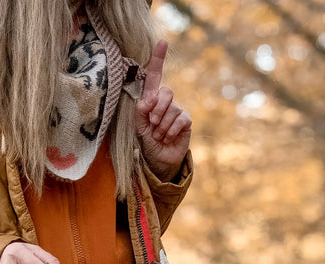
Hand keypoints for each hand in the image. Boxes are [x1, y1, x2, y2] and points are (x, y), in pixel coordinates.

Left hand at [135, 40, 190, 182]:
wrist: (159, 159)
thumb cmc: (147, 141)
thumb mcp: (138, 126)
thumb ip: (140, 110)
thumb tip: (149, 99)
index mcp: (152, 98)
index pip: (155, 75)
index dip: (158, 58)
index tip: (162, 42)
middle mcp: (166, 101)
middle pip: (166, 92)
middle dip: (157, 110)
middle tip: (153, 125)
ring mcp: (177, 110)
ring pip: (172, 109)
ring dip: (162, 127)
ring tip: (158, 136)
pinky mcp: (186, 121)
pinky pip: (180, 120)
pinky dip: (171, 131)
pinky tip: (167, 138)